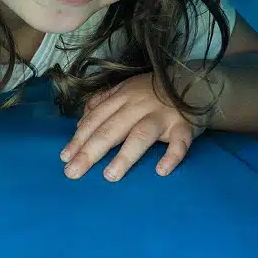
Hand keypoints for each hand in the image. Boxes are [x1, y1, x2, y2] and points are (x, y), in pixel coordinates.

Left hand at [60, 73, 205, 181]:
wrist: (193, 81)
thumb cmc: (153, 91)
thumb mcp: (125, 89)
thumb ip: (102, 103)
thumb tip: (80, 123)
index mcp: (121, 98)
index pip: (95, 120)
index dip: (79, 139)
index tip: (64, 157)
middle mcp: (137, 106)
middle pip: (110, 129)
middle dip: (90, 151)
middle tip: (72, 172)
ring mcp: (161, 116)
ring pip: (140, 135)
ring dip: (125, 155)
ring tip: (109, 176)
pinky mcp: (184, 126)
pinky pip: (179, 143)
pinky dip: (172, 156)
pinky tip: (161, 171)